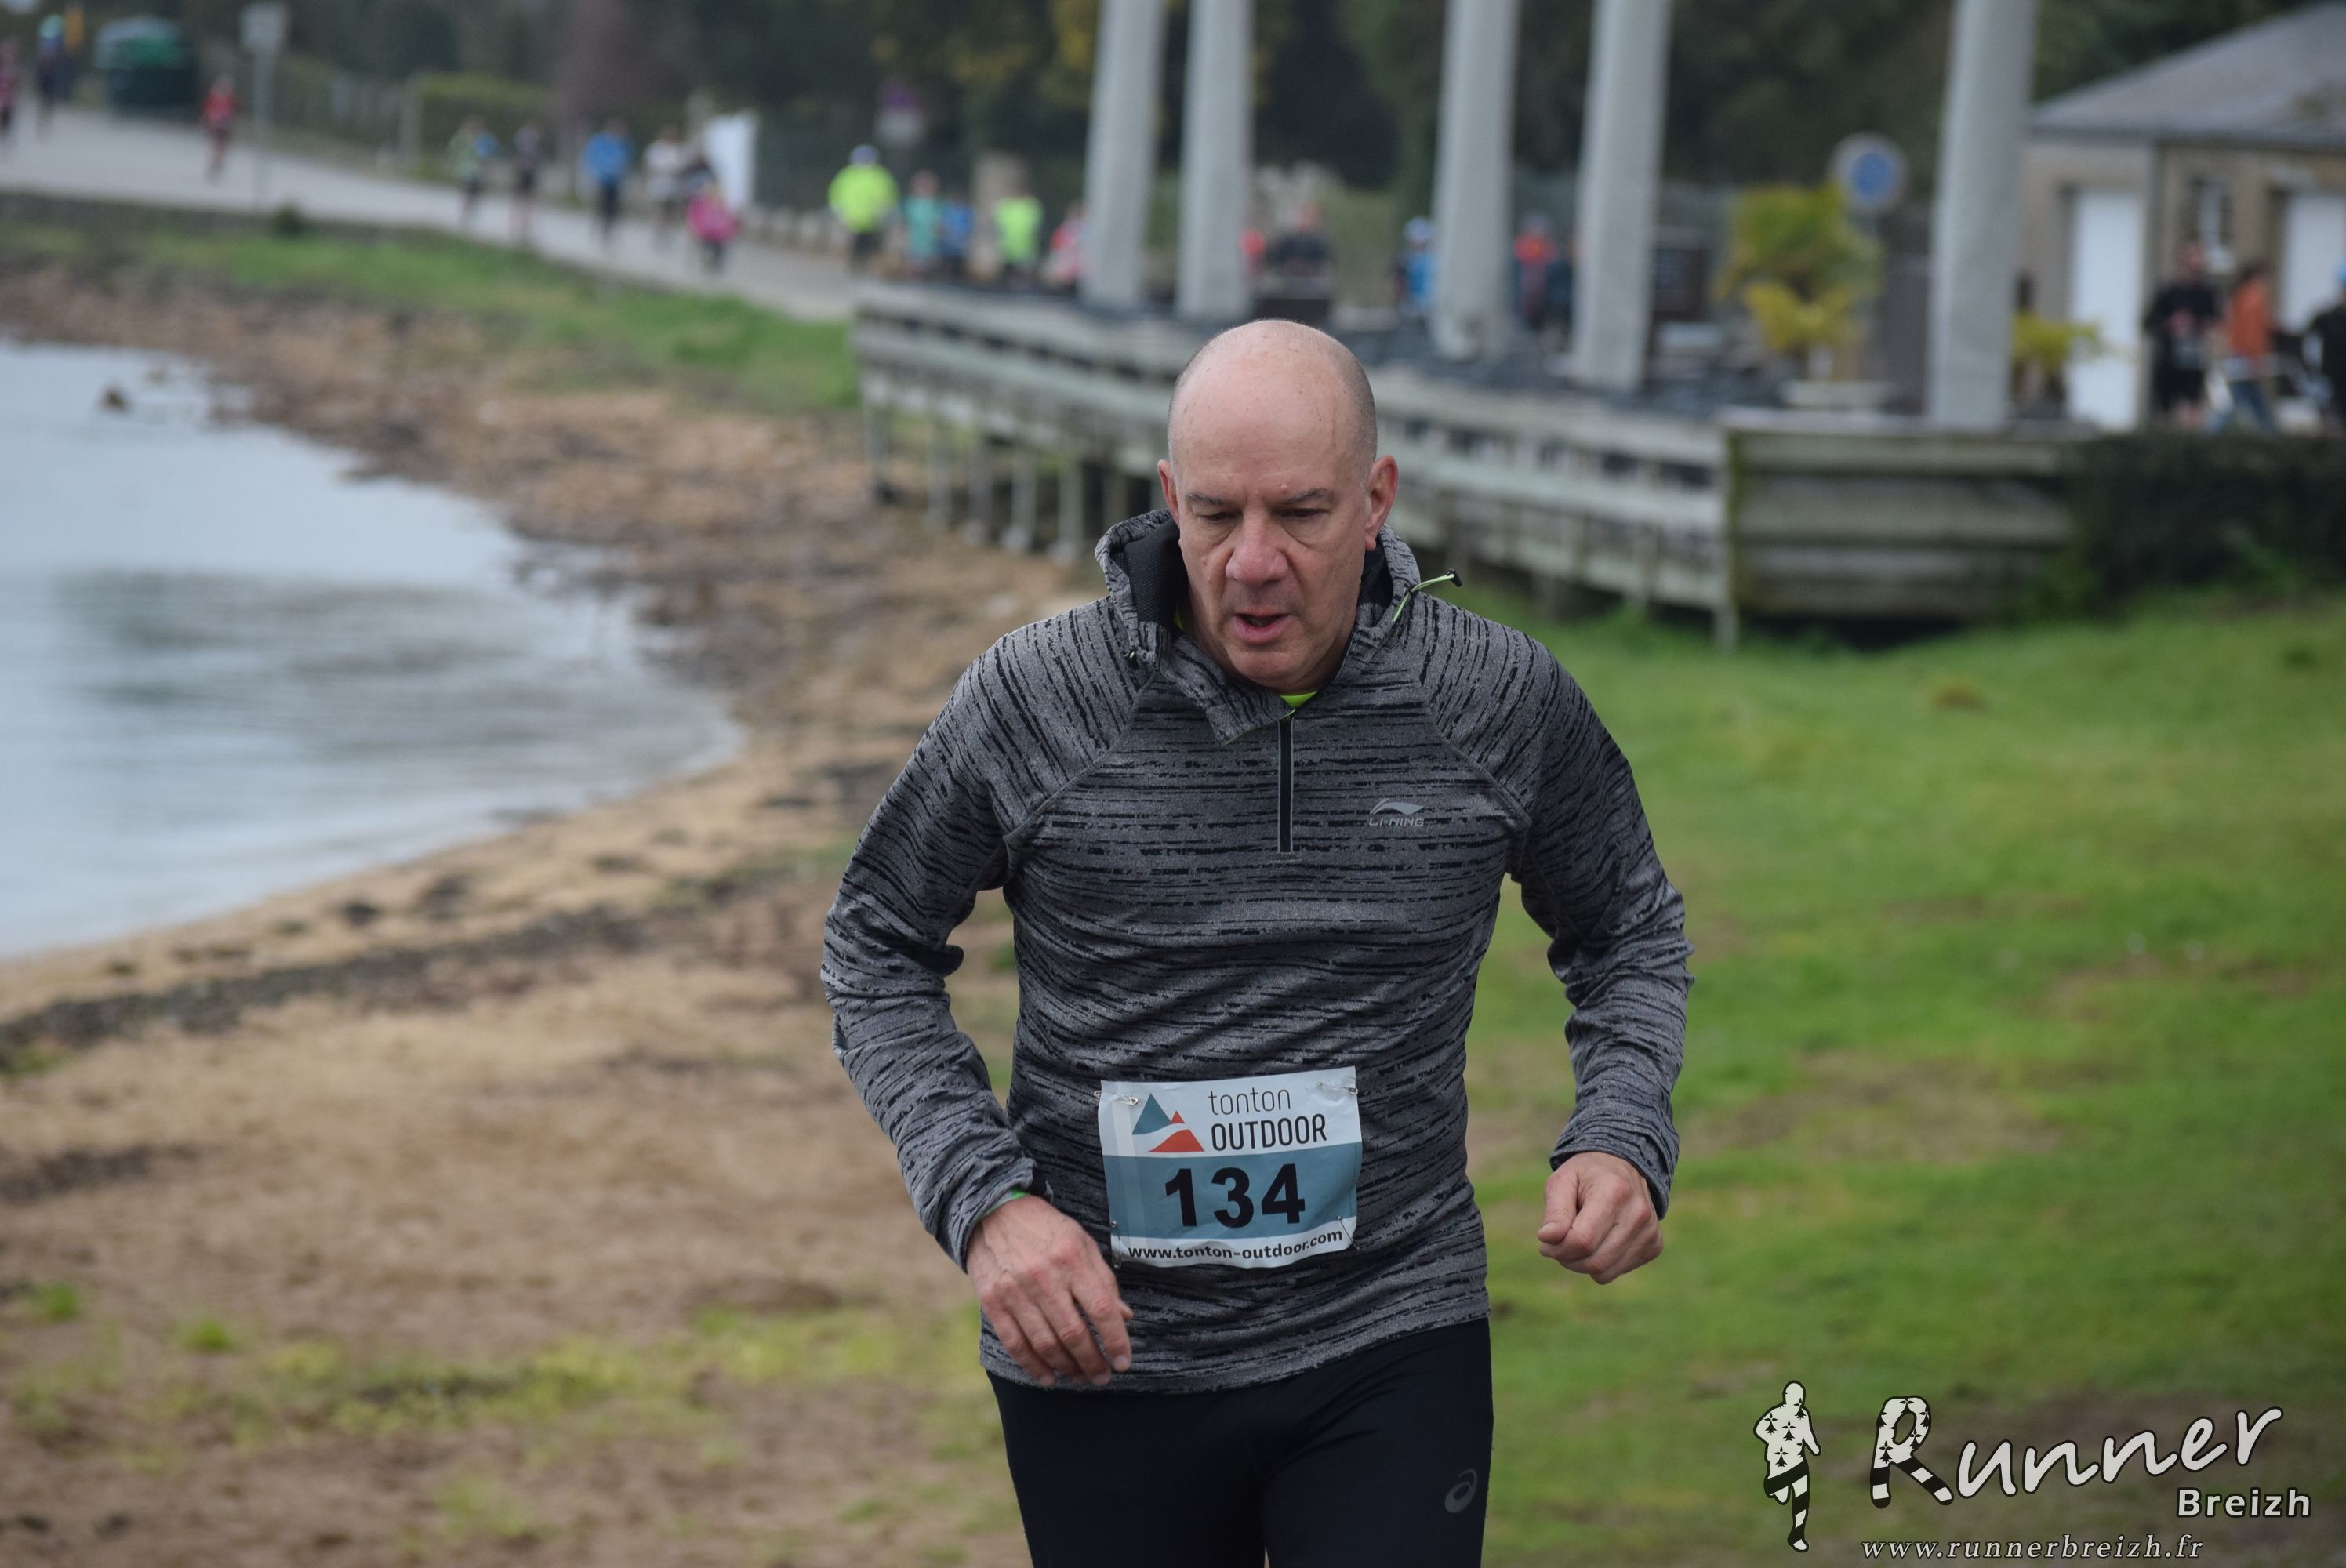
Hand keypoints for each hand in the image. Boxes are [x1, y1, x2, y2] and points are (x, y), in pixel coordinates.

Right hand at [967, 1194, 1133, 1386]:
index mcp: (1072, 1259)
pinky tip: (1049, 1377)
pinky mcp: (993, 1302)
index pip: (1101, 1309)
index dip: (1116, 1340)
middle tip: (1102, 1377)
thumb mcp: (1082, 1243)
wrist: (994, 1213)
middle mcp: (1044, 1277)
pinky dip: (1033, 1366)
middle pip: (1074, 1333)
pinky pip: (1015, 1344)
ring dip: (1067, 1368)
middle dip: (1092, 1362)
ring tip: (1080, 1377)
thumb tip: (1124, 1317)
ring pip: (1046, 1344)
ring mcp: (1015, 1291)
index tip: (1123, 1362)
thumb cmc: (1046, 1229)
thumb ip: (1104, 1281)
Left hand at [1537, 1151, 1661, 1283]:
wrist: (1623, 1167)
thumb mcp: (1562, 1181)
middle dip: (1567, 1258)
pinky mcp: (1654, 1246)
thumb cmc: (1586, 1176)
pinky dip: (1600, 1264)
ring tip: (1577, 1241)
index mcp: (1614, 1192)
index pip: (1582, 1240)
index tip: (1546, 1240)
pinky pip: (1617, 1271)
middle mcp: (1638, 1213)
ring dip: (1581, 1264)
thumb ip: (1554, 1211)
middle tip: (1558, 1243)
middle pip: (1594, 1261)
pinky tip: (1599, 1241)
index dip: (1557, 1248)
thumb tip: (1547, 1238)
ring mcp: (1650, 1232)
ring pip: (1605, 1272)